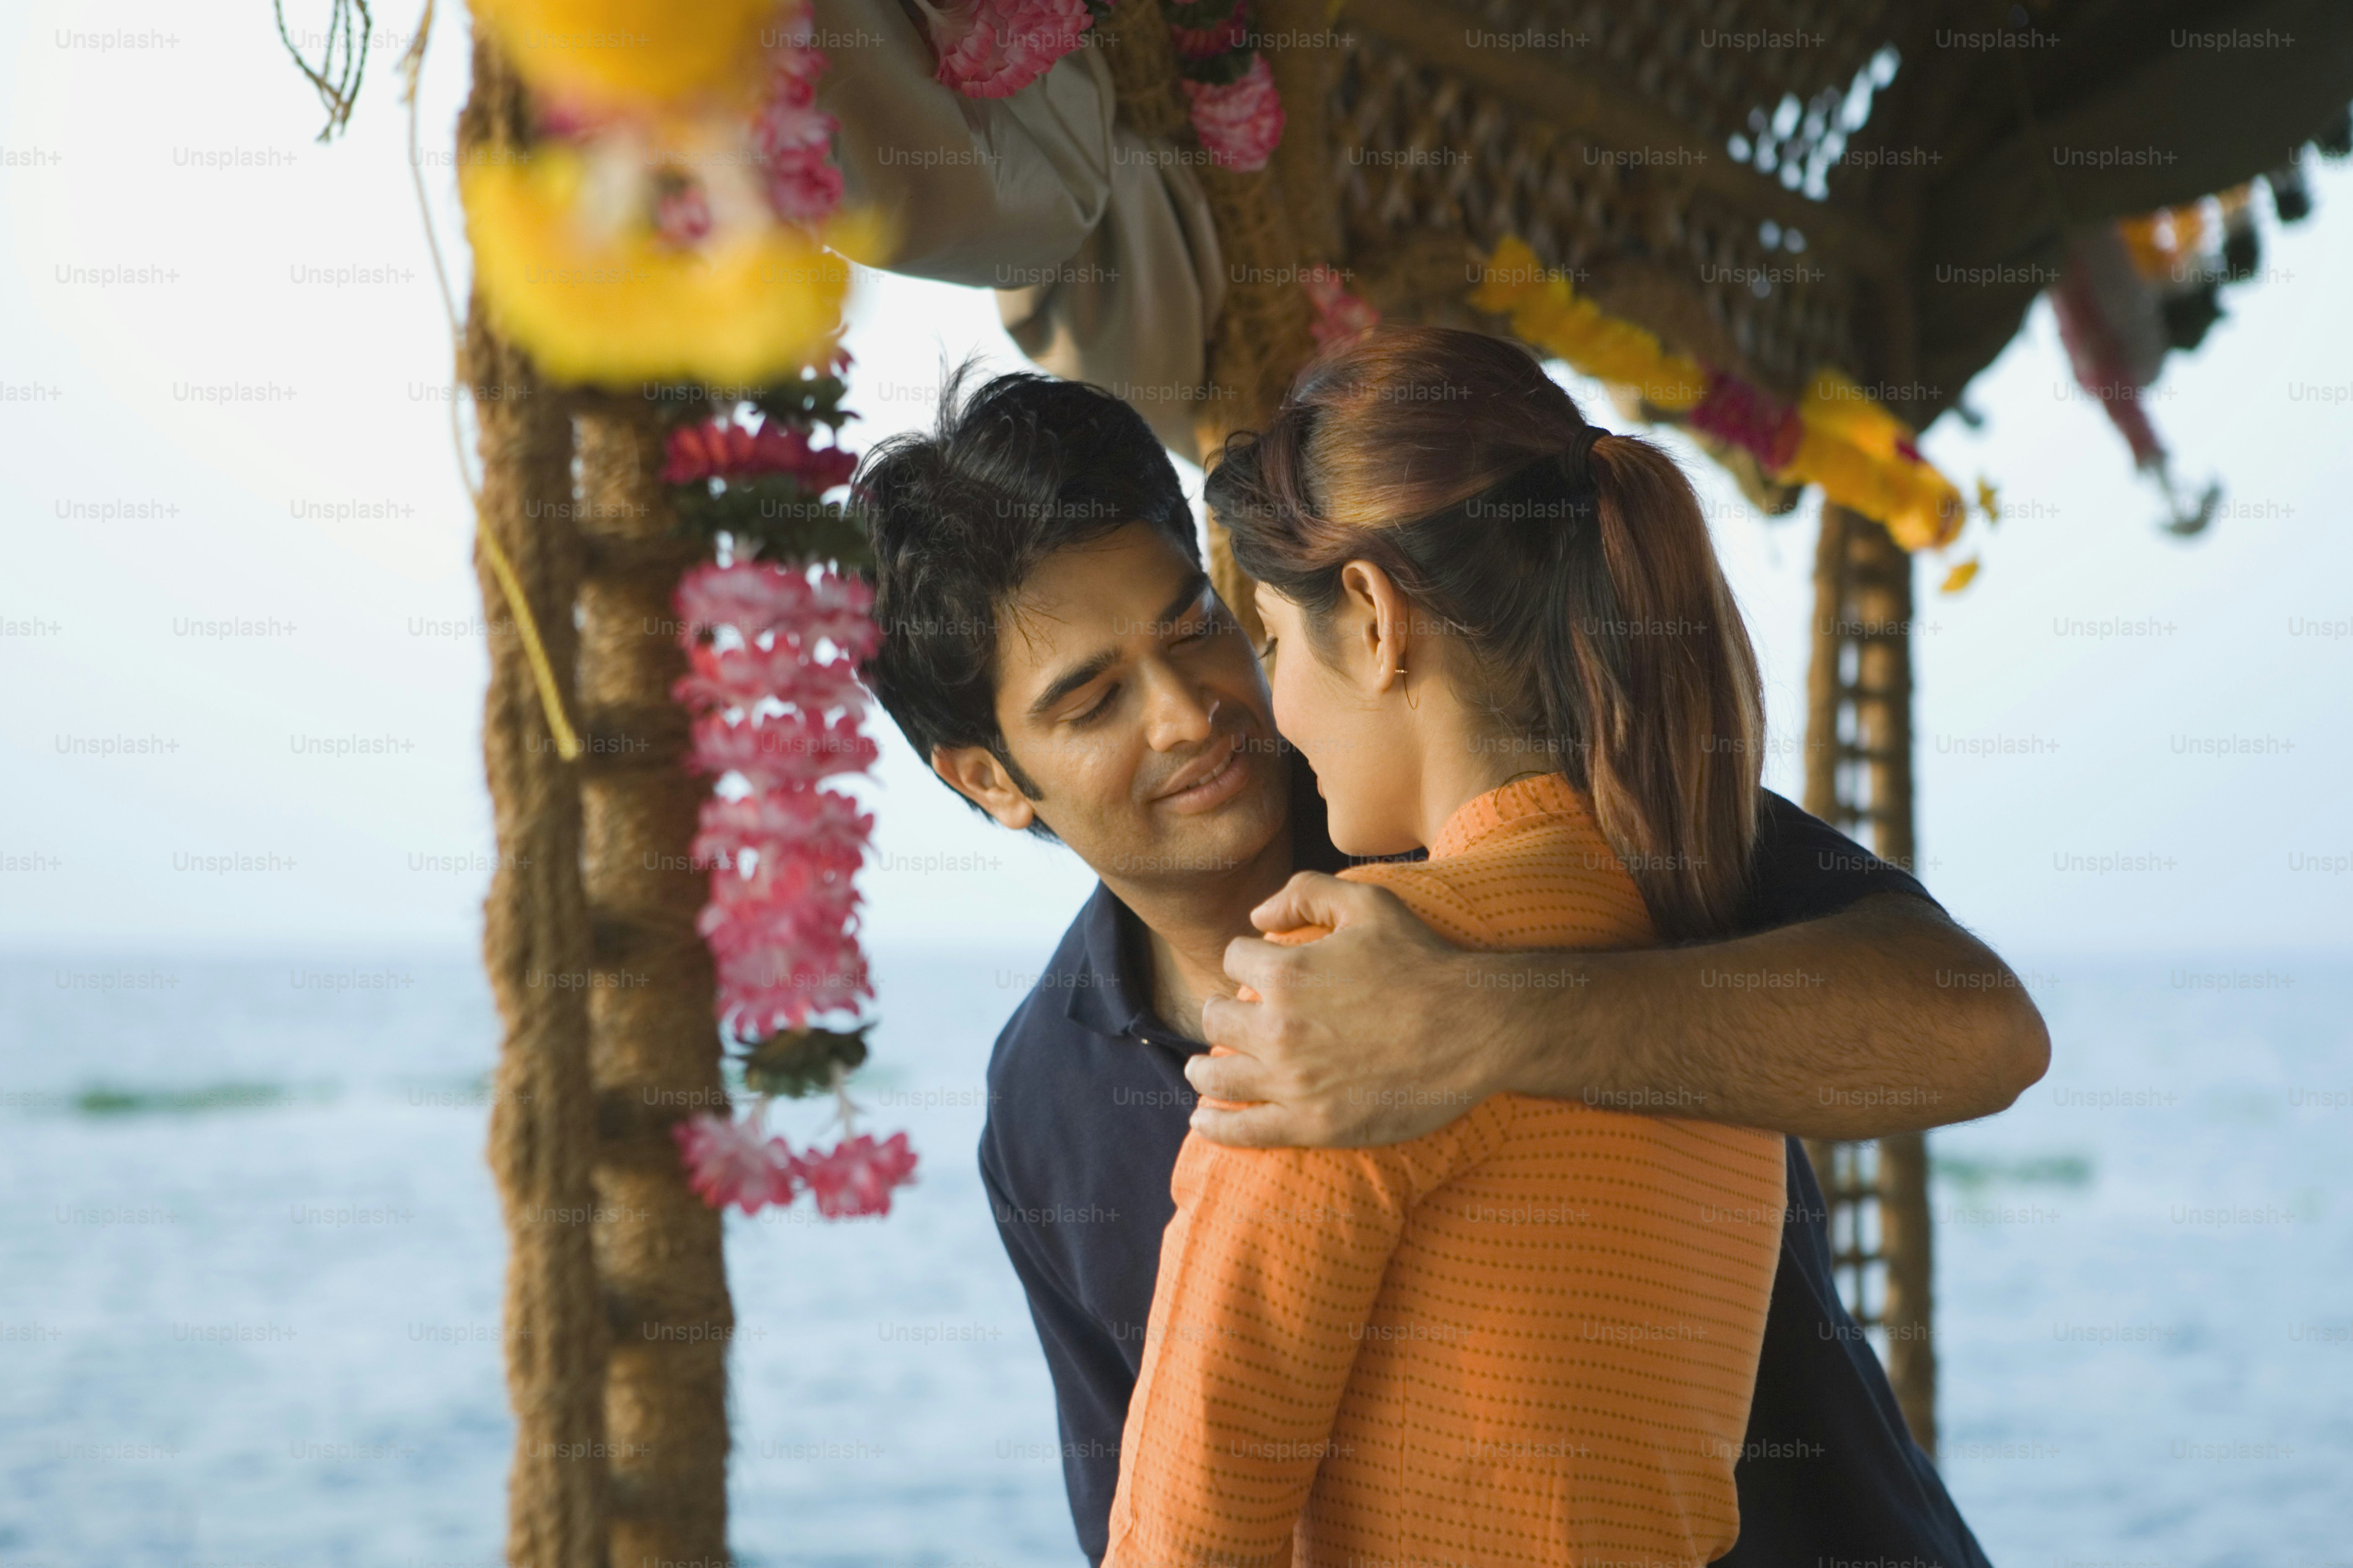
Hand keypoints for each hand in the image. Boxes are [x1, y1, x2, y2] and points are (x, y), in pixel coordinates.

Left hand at [1189, 873, 1536, 1147]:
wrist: (1475, 1028)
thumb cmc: (1424, 962)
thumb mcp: (1368, 902)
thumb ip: (1306, 892)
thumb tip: (1256, 916)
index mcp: (1286, 973)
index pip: (1234, 960)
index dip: (1246, 962)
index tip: (1257, 974)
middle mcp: (1278, 1028)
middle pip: (1215, 1019)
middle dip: (1219, 1014)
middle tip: (1228, 1022)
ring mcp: (1293, 1081)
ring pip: (1217, 1076)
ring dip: (1203, 1071)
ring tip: (1202, 1072)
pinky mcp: (1312, 1124)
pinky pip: (1243, 1130)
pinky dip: (1215, 1126)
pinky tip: (1204, 1120)